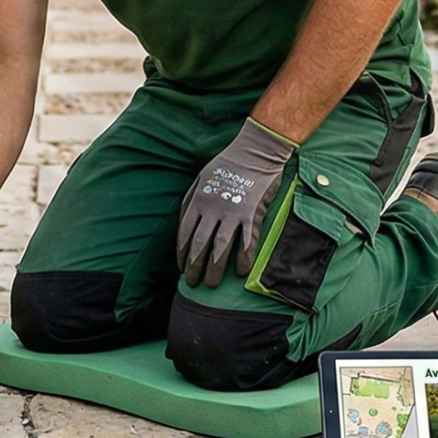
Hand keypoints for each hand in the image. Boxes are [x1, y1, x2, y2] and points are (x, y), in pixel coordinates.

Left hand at [177, 118, 299, 286]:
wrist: (255, 152)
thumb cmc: (226, 165)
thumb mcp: (200, 178)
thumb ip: (191, 200)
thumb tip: (184, 224)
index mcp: (198, 200)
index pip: (185, 234)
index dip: (182, 254)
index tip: (182, 268)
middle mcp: (212, 209)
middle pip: (199, 245)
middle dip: (194, 267)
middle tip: (192, 284)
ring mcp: (233, 213)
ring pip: (220, 248)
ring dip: (214, 269)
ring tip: (211, 284)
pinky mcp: (252, 215)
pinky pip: (246, 242)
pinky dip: (243, 259)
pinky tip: (239, 272)